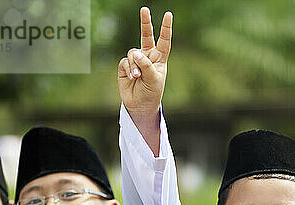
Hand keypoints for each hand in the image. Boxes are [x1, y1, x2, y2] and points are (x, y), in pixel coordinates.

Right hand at [118, 7, 172, 121]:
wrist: (140, 105)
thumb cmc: (152, 93)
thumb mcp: (154, 79)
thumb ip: (147, 65)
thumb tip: (136, 53)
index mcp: (160, 58)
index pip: (164, 40)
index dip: (166, 28)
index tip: (168, 15)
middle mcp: (148, 56)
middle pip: (146, 36)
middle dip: (145, 22)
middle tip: (144, 9)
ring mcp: (136, 60)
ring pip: (133, 53)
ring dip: (135, 65)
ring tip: (138, 77)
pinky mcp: (125, 66)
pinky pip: (126, 61)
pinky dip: (129, 69)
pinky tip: (132, 78)